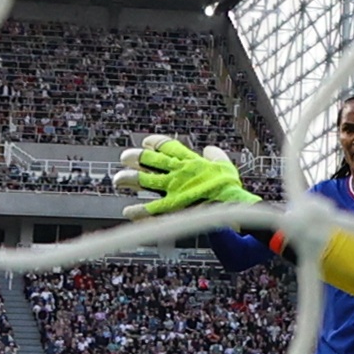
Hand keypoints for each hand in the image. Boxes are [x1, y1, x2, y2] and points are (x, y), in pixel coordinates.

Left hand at [112, 135, 260, 220]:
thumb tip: (208, 149)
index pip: (168, 146)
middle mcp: (179, 173)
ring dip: (129, 179)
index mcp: (191, 162)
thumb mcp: (225, 167)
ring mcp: (173, 190)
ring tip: (118, 180)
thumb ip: (215, 156)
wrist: (236, 209)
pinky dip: (137, 210)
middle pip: (150, 161)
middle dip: (135, 158)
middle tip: (124, 157)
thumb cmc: (232, 191)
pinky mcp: (173, 208)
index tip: (146, 143)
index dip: (155, 143)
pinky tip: (128, 210)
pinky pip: (150, 209)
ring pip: (144, 181)